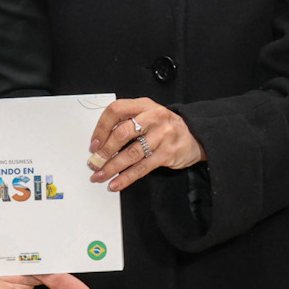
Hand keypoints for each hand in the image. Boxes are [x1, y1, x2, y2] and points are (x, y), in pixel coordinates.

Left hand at [88, 98, 203, 192]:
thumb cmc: (165, 126)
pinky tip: (116, 183)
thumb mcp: (148, 115)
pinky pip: (142, 168)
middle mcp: (153, 117)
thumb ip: (128, 122)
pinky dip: (126, 177)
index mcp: (144, 105)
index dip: (102, 127)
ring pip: (131, 153)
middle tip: (94, 162)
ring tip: (100, 175)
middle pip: (122, 133)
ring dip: (112, 167)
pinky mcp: (167, 153)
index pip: (116, 110)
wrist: (196, 136)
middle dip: (104, 151)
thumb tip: (100, 142)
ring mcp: (162, 135)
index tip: (93, 143)